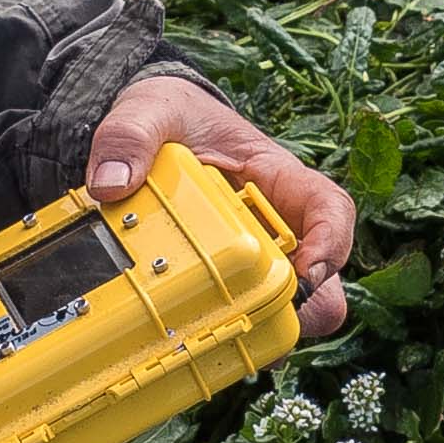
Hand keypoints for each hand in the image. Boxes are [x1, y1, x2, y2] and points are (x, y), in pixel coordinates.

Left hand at [90, 66, 356, 337]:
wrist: (151, 133)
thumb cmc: (171, 117)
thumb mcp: (152, 110)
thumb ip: (131, 135)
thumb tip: (111, 185)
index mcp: (278, 179)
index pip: (330, 209)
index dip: (332, 243)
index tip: (307, 271)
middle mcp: (278, 224)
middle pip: (323, 278)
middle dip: (304, 307)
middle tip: (257, 315)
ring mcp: (255, 257)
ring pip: (287, 308)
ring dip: (262, 327)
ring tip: (217, 332)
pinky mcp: (225, 280)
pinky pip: (240, 314)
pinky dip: (222, 330)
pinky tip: (183, 333)